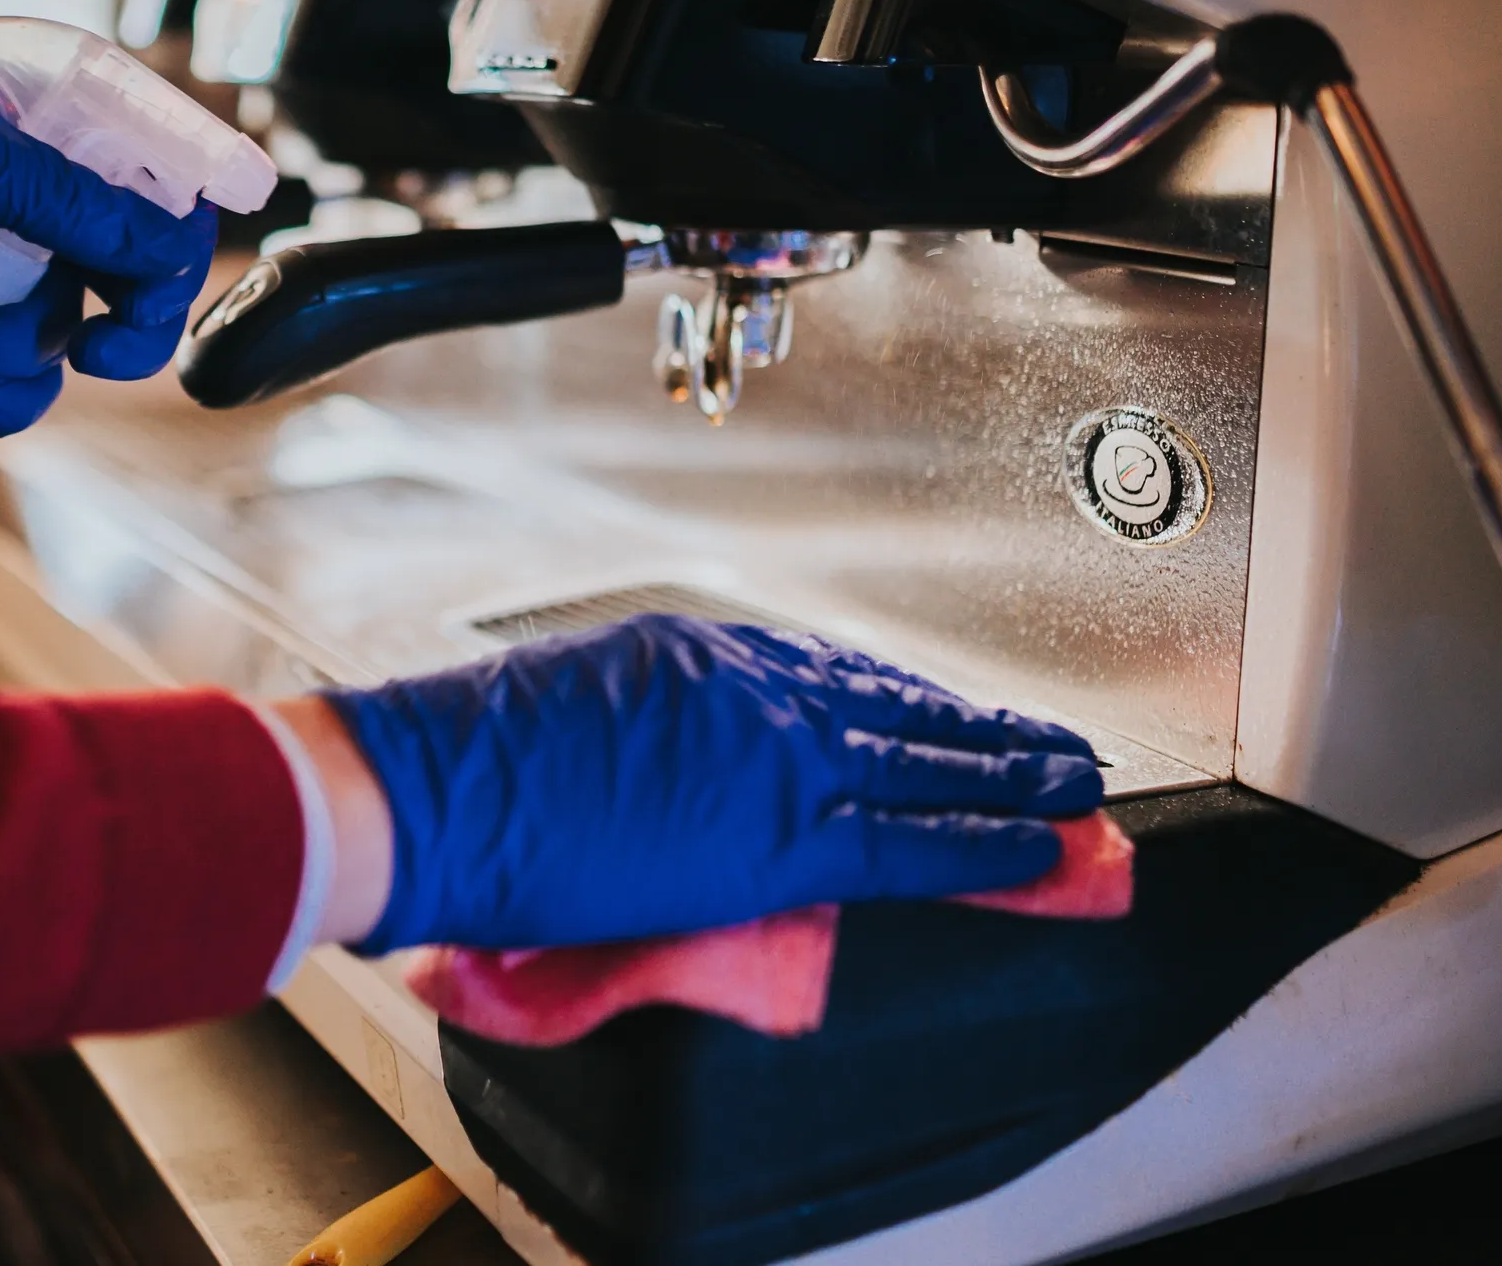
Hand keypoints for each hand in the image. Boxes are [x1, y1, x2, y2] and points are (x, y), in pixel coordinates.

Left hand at [0, 48, 220, 434]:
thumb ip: (54, 194)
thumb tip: (158, 247)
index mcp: (54, 129)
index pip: (161, 193)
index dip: (171, 256)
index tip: (137, 302)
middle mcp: (39, 196)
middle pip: (133, 284)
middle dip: (118, 329)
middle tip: (93, 352)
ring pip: (59, 342)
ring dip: (3, 356)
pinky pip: (7, 379)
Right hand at [315, 615, 1102, 952]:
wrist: (425, 791)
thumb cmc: (461, 765)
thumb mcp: (566, 715)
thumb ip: (645, 734)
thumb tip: (676, 777)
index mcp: (691, 655)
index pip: (826, 674)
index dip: (900, 699)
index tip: (943, 711)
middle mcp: (745, 686)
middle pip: (891, 705)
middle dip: (979, 730)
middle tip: (1049, 746)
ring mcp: (768, 754)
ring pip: (923, 762)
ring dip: (1009, 776)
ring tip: (1075, 788)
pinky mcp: (778, 832)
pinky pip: (911, 835)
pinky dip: (987, 842)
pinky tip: (1042, 846)